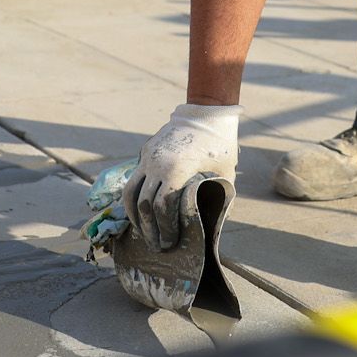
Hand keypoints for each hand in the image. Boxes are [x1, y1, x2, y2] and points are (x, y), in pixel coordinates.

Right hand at [124, 103, 238, 248]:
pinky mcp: (145, 152)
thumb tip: (216, 226)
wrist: (207, 111)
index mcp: (177, 169)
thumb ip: (220, 199)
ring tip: (143, 232)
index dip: (165, 229)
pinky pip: (134, 180)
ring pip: (131, 193)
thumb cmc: (221, 144)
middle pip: (144, 204)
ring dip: (135, 216)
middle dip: (149, 229)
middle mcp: (157, 163)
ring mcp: (148, 156)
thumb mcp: (226, 174)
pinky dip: (134, 198)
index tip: (170, 243)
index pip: (162, 207)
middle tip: (156, 245)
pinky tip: (140, 212)